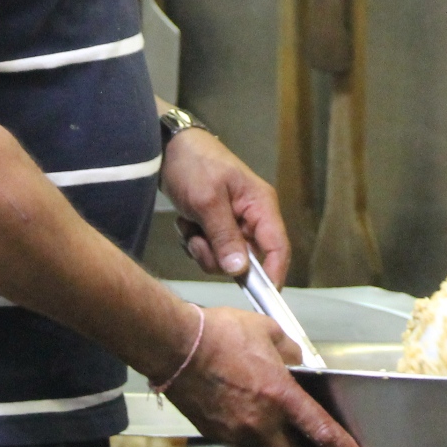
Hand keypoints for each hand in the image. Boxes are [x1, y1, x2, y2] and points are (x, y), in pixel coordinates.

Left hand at [163, 130, 290, 284]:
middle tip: (198, 240)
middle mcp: (252, 217)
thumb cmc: (194, 165)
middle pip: (248, 259)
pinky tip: (187, 223)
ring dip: (203, 249)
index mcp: (261, 206)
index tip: (261, 299)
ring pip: (226, 258)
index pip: (279, 247)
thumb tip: (241, 271)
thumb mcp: (207, 201)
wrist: (167, 148)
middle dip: (219, 257)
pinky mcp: (217, 226)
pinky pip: (211, 250)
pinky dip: (196, 242)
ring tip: (190, 226)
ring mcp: (234, 222)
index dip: (274, 275)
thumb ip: (225, 237)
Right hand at [168, 307, 373, 446]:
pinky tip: (251, 418)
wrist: (175, 346)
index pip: (322, 432)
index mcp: (280, 396)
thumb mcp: (268, 332)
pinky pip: (243, 438)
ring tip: (286, 437)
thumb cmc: (220, 335)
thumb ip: (290, 353)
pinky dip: (253, 433)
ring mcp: (237, 431)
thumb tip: (298, 364)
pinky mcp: (217, 433)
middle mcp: (261, 422)